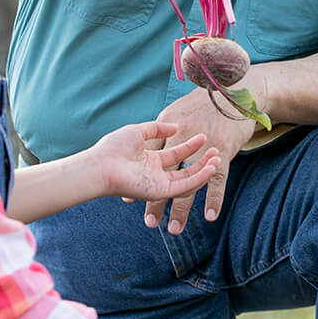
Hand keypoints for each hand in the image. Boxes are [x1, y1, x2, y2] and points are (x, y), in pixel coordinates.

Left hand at [88, 121, 220, 202]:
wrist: (101, 165)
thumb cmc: (115, 147)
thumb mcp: (139, 131)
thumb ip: (157, 129)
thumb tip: (175, 128)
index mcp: (149, 159)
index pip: (175, 154)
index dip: (190, 146)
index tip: (203, 136)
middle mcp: (156, 172)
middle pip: (184, 167)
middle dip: (200, 158)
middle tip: (214, 149)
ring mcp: (158, 182)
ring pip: (187, 178)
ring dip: (203, 168)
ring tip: (217, 156)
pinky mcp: (160, 191)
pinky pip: (184, 186)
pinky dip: (199, 178)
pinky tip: (210, 167)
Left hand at [144, 84, 259, 234]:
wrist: (235, 90)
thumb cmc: (203, 101)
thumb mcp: (176, 109)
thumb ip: (160, 128)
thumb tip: (143, 152)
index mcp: (169, 125)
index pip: (150, 157)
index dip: (140, 177)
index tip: (128, 198)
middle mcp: (183, 136)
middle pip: (166, 174)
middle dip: (157, 200)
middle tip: (150, 222)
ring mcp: (204, 146)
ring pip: (188, 182)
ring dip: (181, 207)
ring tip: (174, 228)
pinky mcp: (224, 151)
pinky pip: (218, 180)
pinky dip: (214, 198)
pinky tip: (209, 215)